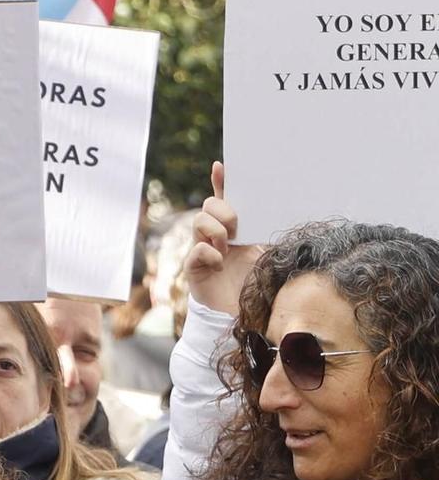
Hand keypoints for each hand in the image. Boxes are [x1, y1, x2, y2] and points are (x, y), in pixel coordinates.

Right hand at [183, 162, 263, 316]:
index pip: (224, 200)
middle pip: (208, 205)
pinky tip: (220, 265)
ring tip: (227, 248)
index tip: (221, 166)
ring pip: (199, 221)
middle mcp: (214, 236)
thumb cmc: (254, 284)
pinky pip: (197, 249)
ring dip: (217, 231)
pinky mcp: (193, 266)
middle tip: (236, 228)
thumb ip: (269, 236)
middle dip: (223, 211)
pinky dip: (211, 254)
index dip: (221, 182)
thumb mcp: (268, 255)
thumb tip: (286, 216)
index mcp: (232, 230)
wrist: (239, 314)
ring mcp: (201, 249)